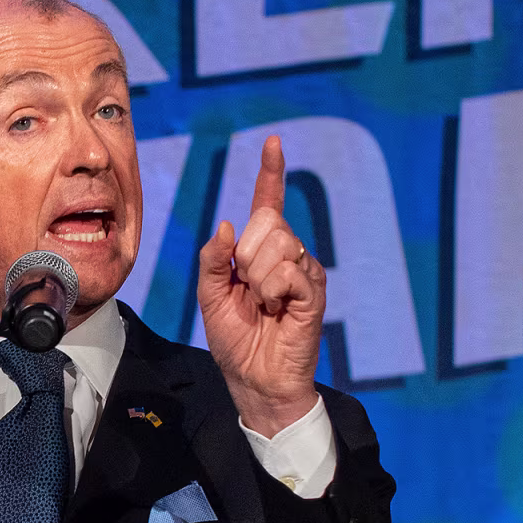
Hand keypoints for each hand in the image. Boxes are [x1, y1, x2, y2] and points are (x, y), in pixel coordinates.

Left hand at [196, 135, 325, 436]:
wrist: (254, 379)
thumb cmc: (234, 340)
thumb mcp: (209, 295)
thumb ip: (212, 260)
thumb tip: (227, 226)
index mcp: (259, 252)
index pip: (267, 204)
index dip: (270, 174)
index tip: (272, 143)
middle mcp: (286, 254)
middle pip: (268, 221)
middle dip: (246, 255)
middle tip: (246, 289)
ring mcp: (302, 271)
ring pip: (279, 243)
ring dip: (258, 276)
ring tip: (262, 303)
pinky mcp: (313, 292)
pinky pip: (290, 269)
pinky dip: (273, 289)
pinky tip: (276, 309)